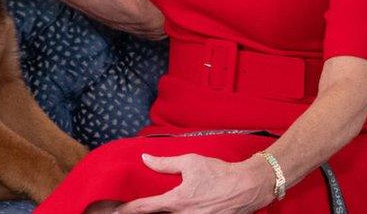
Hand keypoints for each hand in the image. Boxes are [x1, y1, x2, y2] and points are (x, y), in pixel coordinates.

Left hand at [116, 153, 273, 213]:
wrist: (249, 186)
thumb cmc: (219, 172)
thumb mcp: (190, 162)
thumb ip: (164, 163)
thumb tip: (145, 159)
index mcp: (178, 201)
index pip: (147, 207)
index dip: (130, 209)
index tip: (118, 210)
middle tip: (131, 211)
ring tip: (152, 212)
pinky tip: (176, 211)